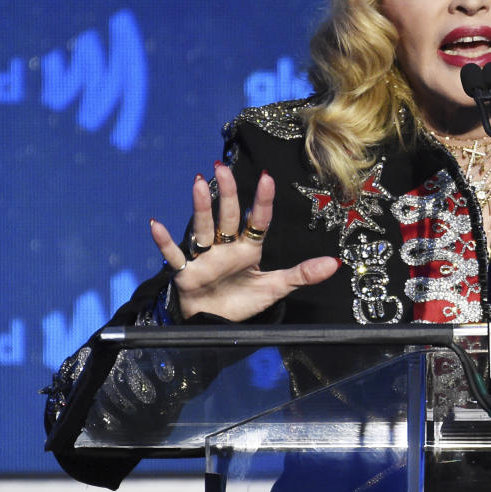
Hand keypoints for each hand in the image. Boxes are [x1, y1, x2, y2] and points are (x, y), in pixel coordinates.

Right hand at [149, 163, 339, 321]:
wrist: (217, 324)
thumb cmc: (244, 301)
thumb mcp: (276, 288)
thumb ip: (302, 274)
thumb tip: (335, 263)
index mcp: (249, 249)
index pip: (258, 221)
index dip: (262, 202)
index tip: (267, 178)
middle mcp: (226, 248)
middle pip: (227, 217)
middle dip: (227, 193)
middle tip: (221, 168)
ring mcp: (205, 258)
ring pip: (202, 228)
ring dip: (201, 207)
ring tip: (199, 183)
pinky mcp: (186, 272)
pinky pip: (174, 254)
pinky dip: (164, 241)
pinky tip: (155, 224)